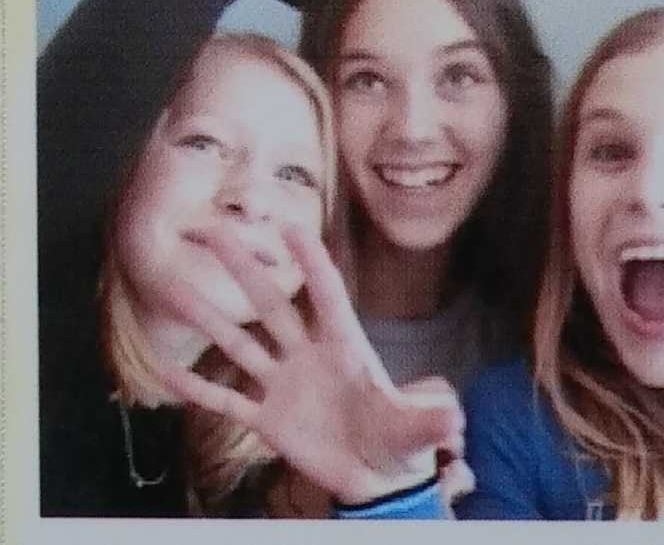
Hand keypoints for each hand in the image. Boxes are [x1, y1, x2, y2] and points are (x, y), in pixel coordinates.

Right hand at [160, 225, 465, 504]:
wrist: (375, 477)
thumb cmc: (397, 442)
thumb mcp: (414, 430)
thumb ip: (429, 422)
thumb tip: (455, 422)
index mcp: (345, 347)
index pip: (325, 294)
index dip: (310, 261)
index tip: (290, 226)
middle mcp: (309, 356)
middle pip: (271, 305)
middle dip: (244, 269)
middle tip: (216, 232)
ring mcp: (284, 385)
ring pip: (240, 345)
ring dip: (209, 320)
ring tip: (176, 291)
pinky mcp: (268, 419)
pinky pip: (228, 400)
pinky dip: (200, 390)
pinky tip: (168, 374)